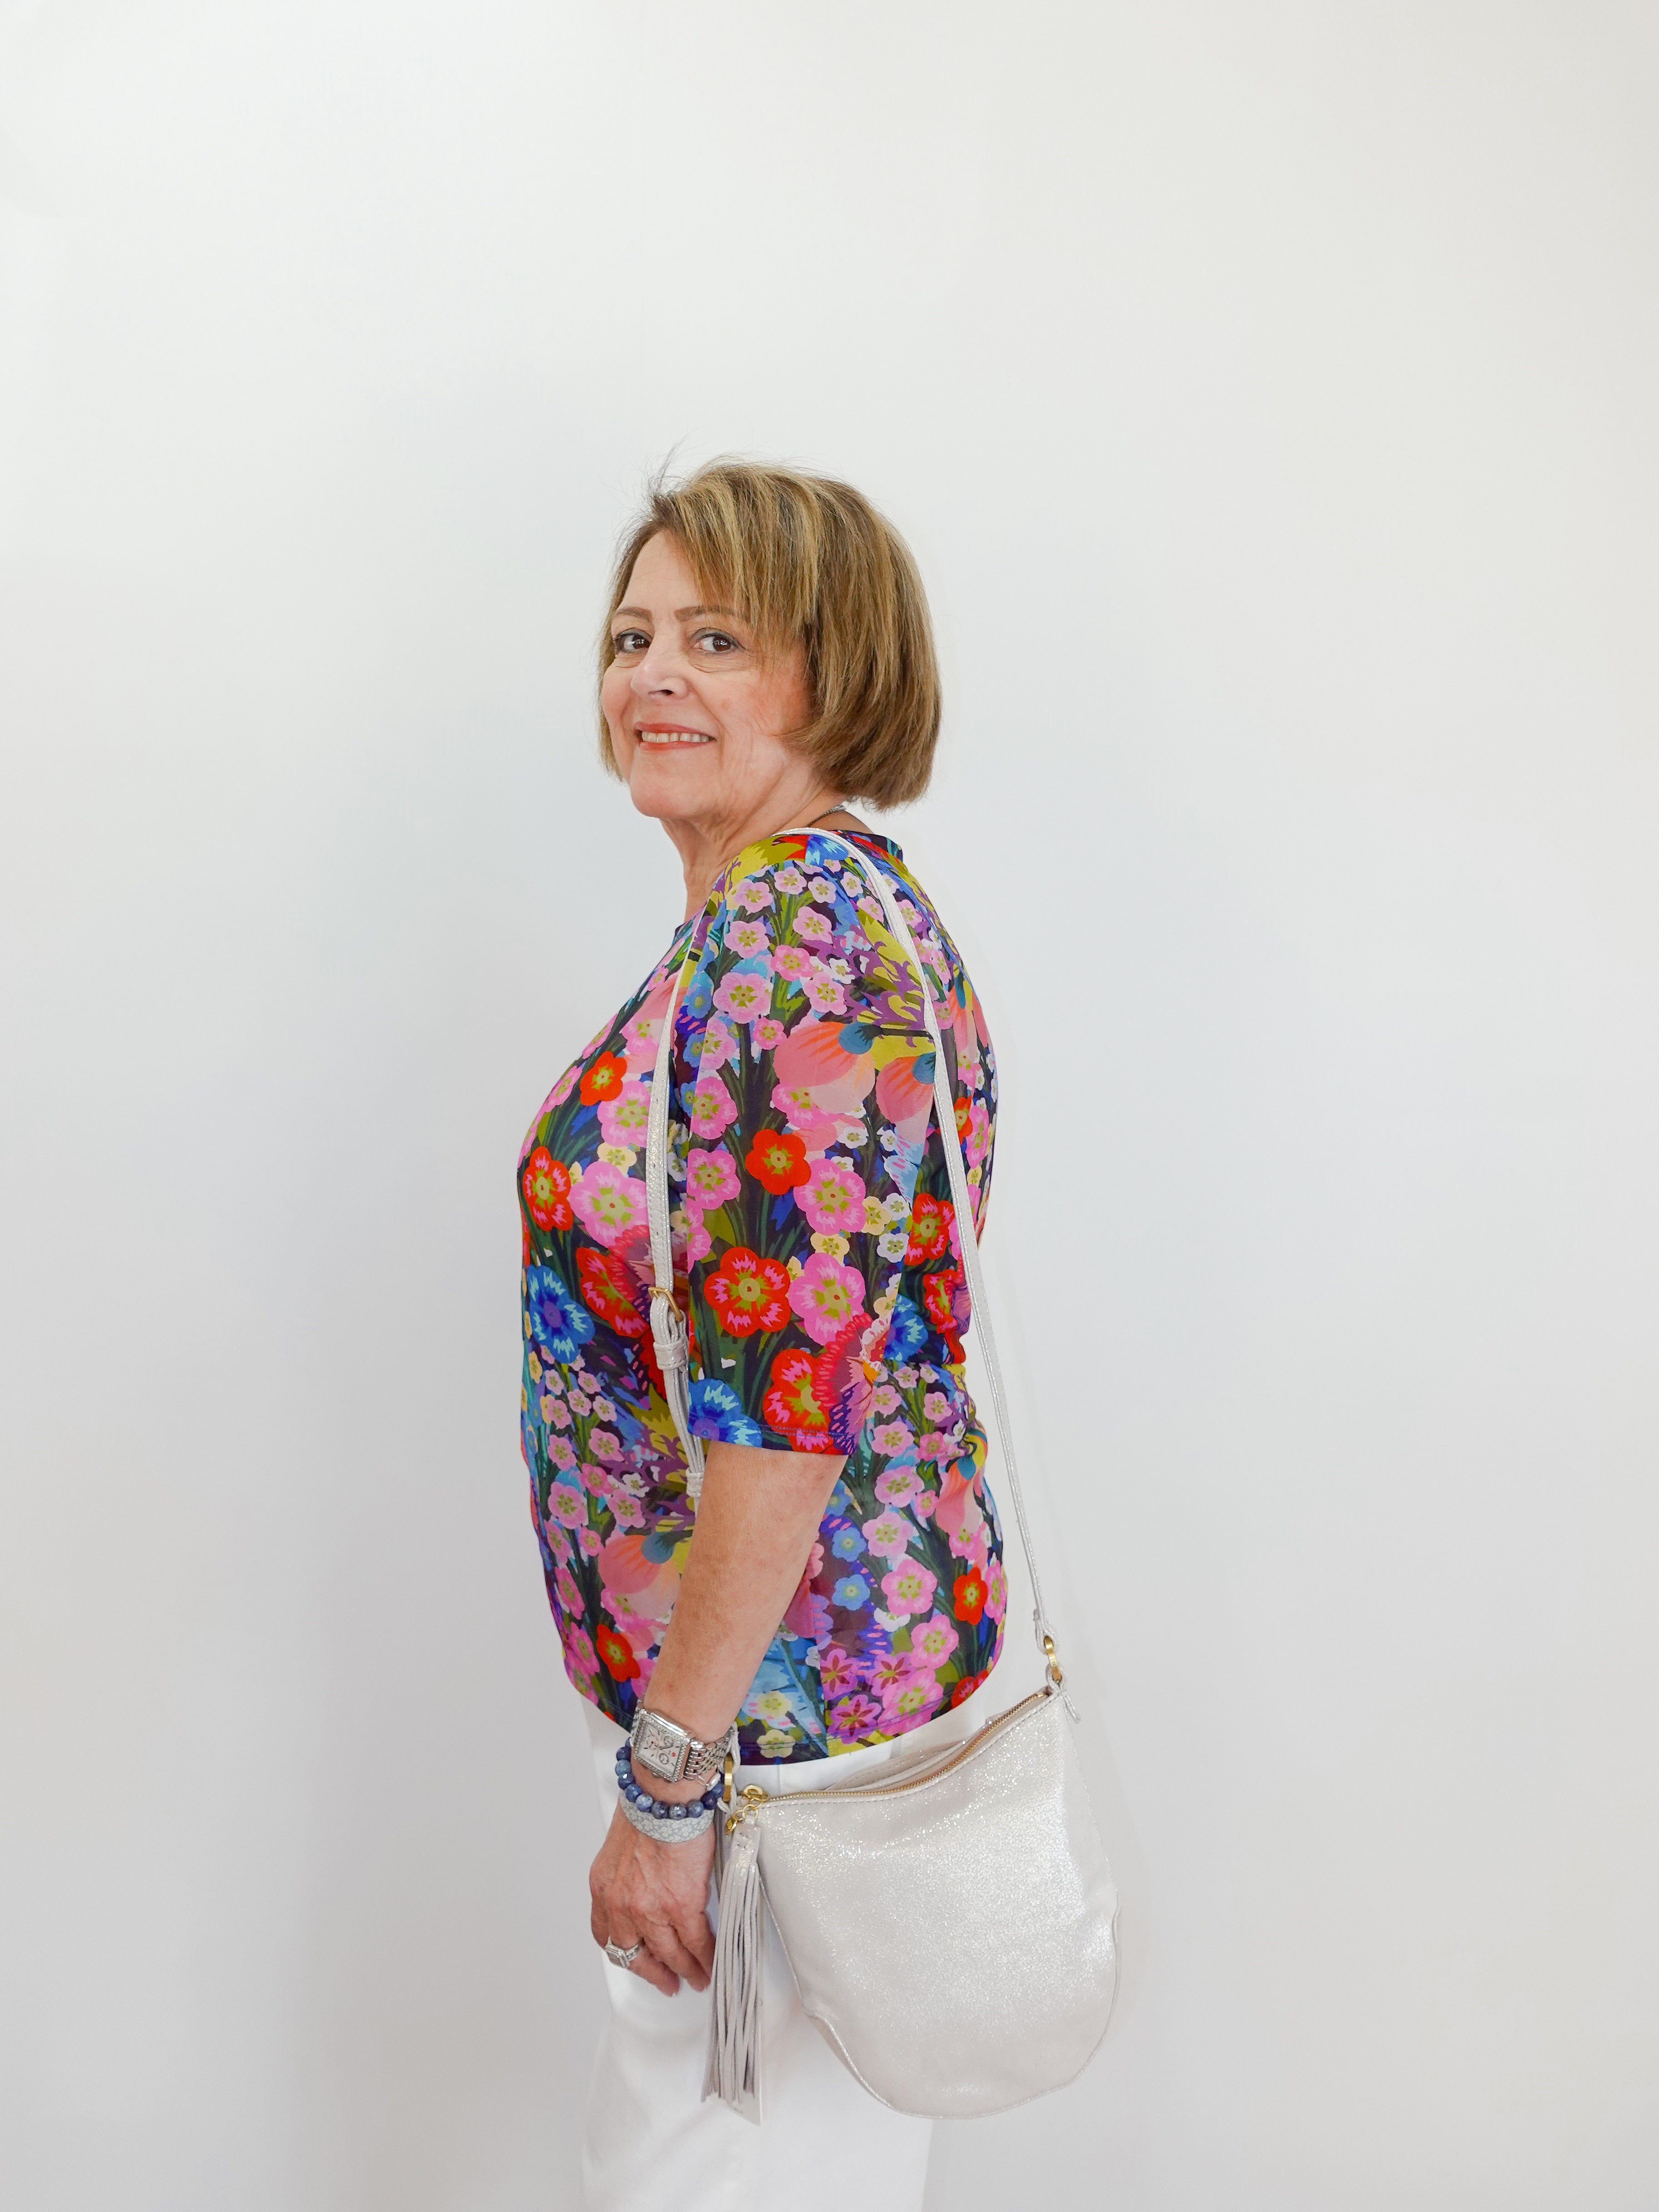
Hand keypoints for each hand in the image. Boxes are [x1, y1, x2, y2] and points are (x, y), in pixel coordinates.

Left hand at [589, 1805, 716, 1996]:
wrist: (664, 1795)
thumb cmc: (647, 1808)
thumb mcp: (621, 1848)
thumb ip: (628, 1875)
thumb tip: (646, 1887)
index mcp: (604, 1888)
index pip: (607, 1935)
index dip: (625, 1954)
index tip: (637, 1961)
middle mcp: (621, 1905)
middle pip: (636, 1953)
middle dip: (654, 1972)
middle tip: (667, 1982)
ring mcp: (651, 1909)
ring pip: (668, 1953)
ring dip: (683, 1970)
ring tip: (696, 1977)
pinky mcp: (681, 1905)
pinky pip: (694, 1942)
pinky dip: (704, 1957)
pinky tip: (710, 1963)